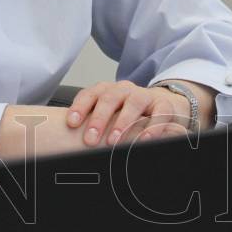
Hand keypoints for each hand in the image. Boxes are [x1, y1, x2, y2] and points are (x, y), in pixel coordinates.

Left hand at [65, 80, 191, 146]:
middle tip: (90, 140)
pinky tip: (143, 140)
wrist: (162, 105)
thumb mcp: (110, 114)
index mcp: (107, 90)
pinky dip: (152, 127)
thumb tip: (67, 141)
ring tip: (113, 141)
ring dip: (122, 122)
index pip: (90, 94)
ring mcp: (145, 95)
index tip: (71, 123)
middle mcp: (125, 90)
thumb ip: (92, 122)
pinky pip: (159, 113)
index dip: (80, 107)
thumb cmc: (128, 113)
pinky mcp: (164, 105)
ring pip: (133, 103)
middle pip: (110, 98)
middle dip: (99, 119)